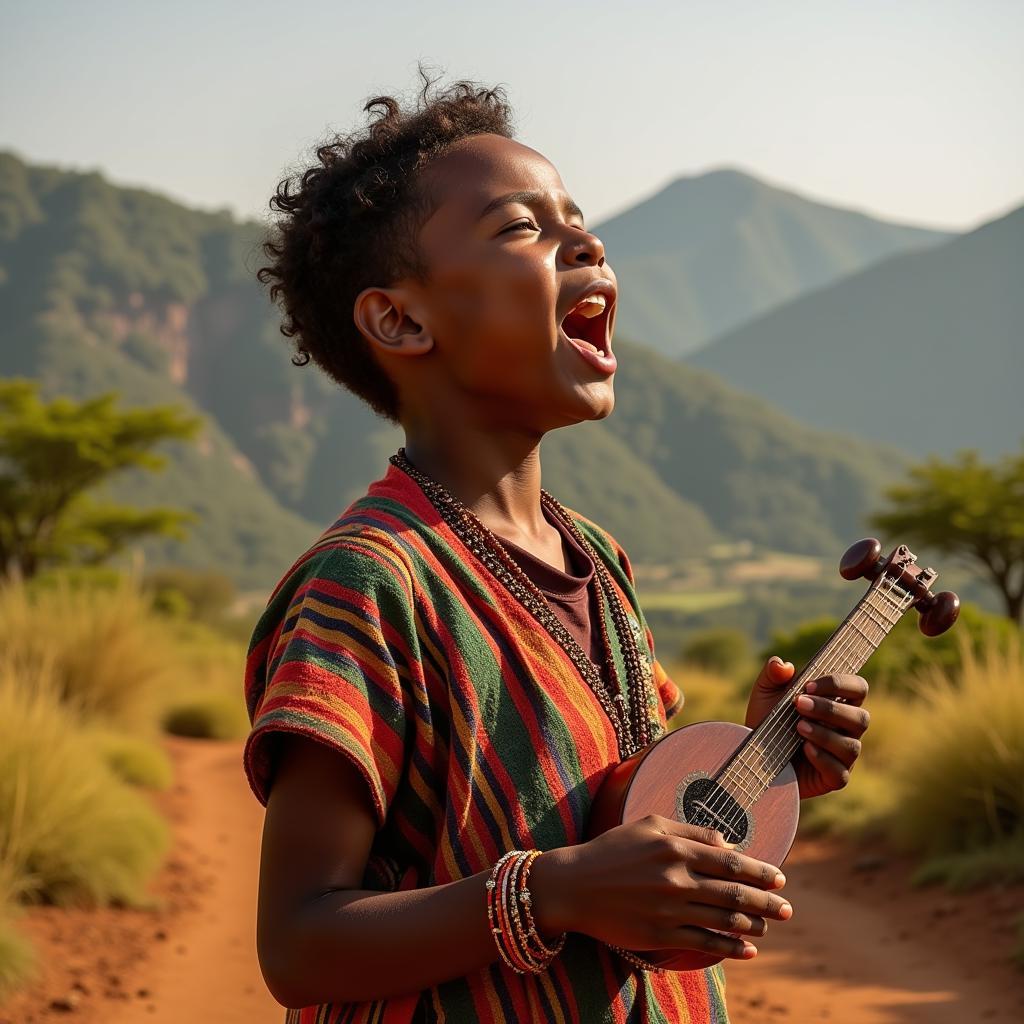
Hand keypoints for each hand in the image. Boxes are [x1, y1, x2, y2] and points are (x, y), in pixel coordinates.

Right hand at [529, 815, 791, 960]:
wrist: (573, 885)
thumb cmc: (612, 850)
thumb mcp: (648, 824)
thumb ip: (690, 830)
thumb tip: (727, 842)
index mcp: (675, 848)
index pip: (730, 860)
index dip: (759, 871)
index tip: (780, 878)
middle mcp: (676, 878)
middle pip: (734, 892)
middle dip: (766, 902)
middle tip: (787, 909)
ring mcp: (669, 909)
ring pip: (723, 920)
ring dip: (753, 926)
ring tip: (768, 928)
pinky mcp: (659, 935)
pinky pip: (705, 943)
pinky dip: (731, 948)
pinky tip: (747, 950)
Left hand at [745, 656, 869, 799]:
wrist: (753, 756)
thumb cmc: (767, 721)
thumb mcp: (764, 694)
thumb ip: (772, 674)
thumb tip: (782, 664)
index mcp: (838, 703)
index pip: (858, 688)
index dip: (839, 684)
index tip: (808, 685)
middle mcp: (847, 729)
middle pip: (861, 718)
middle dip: (829, 709)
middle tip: (799, 704)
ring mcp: (843, 756)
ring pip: (852, 746)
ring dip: (825, 734)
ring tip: (798, 727)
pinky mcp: (834, 778)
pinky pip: (840, 772)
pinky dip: (823, 759)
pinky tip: (804, 749)